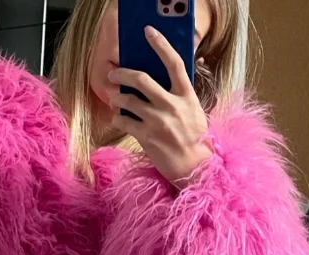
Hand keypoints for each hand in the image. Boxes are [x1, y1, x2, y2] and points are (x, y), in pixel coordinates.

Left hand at [108, 26, 210, 184]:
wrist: (194, 167)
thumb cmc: (194, 139)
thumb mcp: (194, 111)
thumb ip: (179, 94)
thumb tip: (163, 79)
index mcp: (186, 95)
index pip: (174, 63)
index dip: (161, 44)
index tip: (148, 32)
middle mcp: (172, 105)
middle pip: (142, 79)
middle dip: (123, 73)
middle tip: (114, 73)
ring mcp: (158, 121)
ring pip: (128, 100)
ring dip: (117, 96)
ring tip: (114, 97)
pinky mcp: (146, 137)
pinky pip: (124, 121)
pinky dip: (117, 118)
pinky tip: (118, 118)